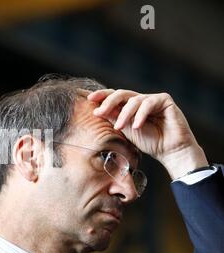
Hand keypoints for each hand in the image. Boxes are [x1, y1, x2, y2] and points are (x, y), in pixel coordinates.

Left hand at [87, 89, 208, 178]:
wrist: (170, 151)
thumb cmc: (150, 142)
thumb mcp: (126, 130)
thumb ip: (115, 118)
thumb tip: (97, 110)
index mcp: (130, 106)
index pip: (114, 97)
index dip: (102, 96)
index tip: (89, 99)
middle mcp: (140, 100)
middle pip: (121, 94)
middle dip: (108, 102)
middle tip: (100, 112)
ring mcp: (152, 99)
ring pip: (133, 100)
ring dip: (124, 114)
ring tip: (120, 127)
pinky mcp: (164, 100)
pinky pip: (148, 103)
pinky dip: (140, 115)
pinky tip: (137, 126)